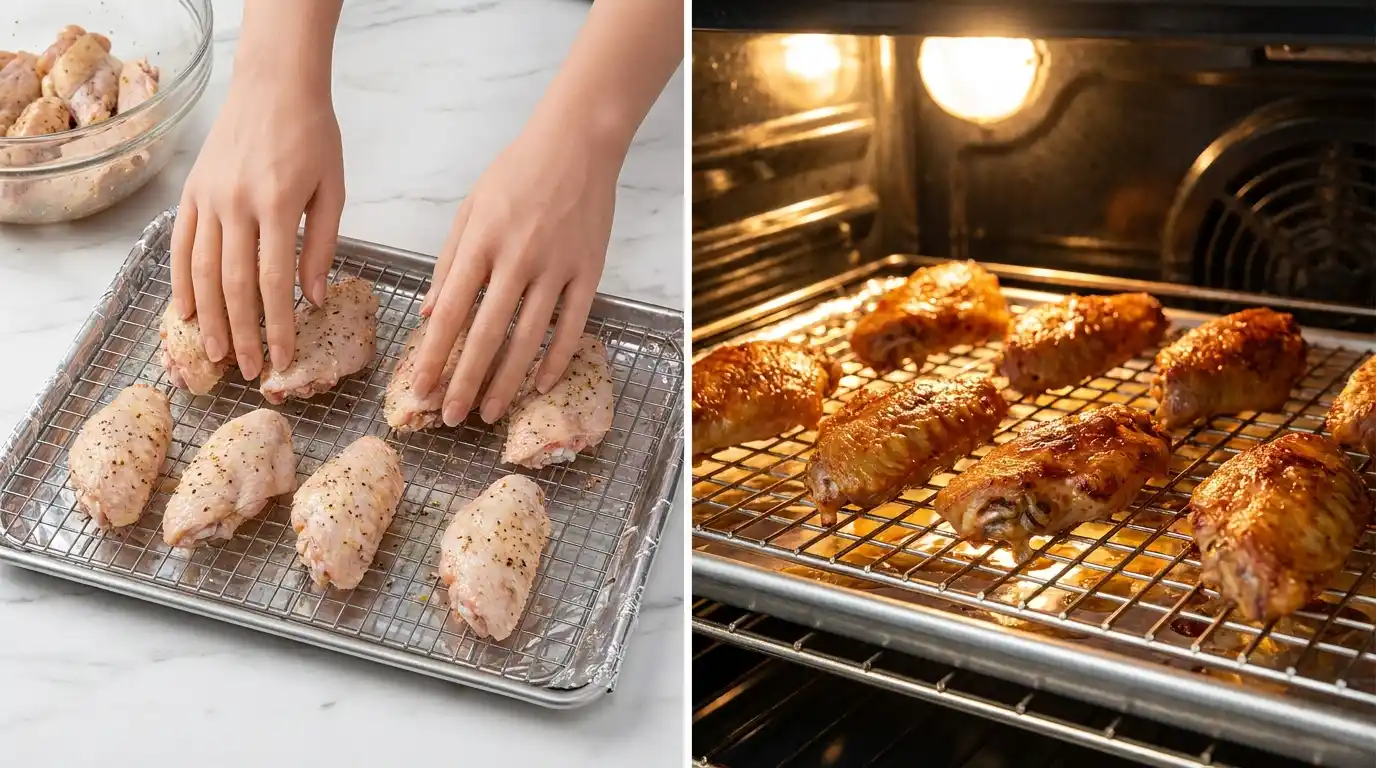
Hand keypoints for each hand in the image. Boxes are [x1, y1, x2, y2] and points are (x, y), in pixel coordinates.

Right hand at [169, 3, 343, 379]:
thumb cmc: (313, 135)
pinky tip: (186, 313)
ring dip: (209, 318)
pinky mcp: (191, 192)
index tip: (283, 359)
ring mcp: (207, 197)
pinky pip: (181, 245)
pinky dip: (182, 282)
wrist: (274, 84)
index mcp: (275, 204)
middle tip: (251, 371)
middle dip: (243, 334)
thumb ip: (322, 245)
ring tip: (218, 355)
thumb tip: (313, 298)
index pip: (274, 281)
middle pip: (234, 285)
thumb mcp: (333, 189)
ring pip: (203, 271)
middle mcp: (234, 203)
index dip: (278, 326)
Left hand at [412, 118, 615, 425]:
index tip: (420, 390)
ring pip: (529, 338)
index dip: (434, 355)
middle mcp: (517, 258)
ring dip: (507, 381)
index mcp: (481, 241)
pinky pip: (572, 325)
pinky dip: (555, 359)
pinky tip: (539, 385)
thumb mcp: (471, 209)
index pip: (451, 311)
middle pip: (487, 334)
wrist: (577, 143)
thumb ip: (450, 262)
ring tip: (489, 412)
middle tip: (451, 418)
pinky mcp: (588, 271)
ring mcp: (556, 267)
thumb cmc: (517, 172)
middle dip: (465, 381)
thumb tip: (431, 314)